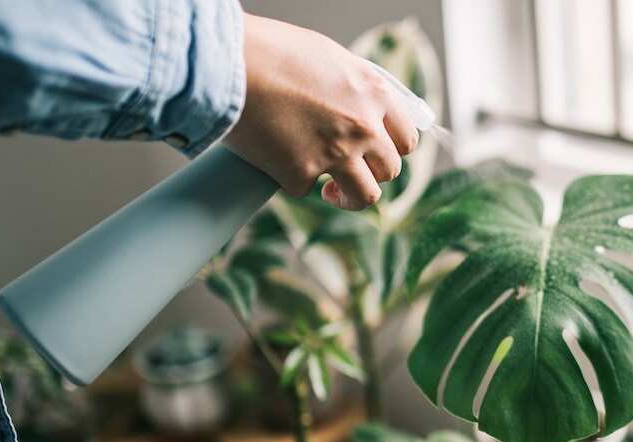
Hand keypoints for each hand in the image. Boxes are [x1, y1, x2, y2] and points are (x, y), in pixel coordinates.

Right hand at [224, 14, 417, 209]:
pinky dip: (292, 179)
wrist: (226, 63)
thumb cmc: (270, 51)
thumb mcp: (328, 57)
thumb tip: (361, 106)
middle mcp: (363, 126)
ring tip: (331, 192)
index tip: (380, 155)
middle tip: (351, 171)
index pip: (406, 138)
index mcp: (374, 93)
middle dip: (372, 174)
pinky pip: (306, 189)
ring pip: (365, 196)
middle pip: (390, 170)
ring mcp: (335, 154)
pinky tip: (278, 161)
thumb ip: (352, 87)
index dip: (393, 150)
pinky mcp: (301, 174)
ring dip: (349, 198)